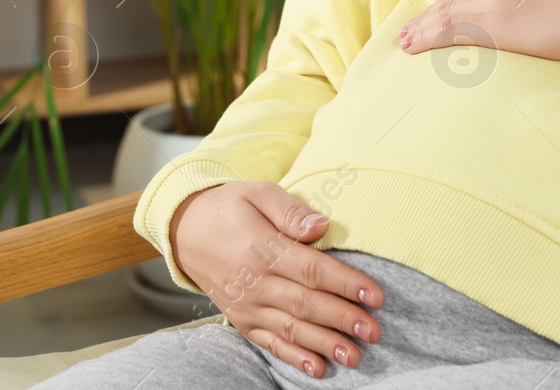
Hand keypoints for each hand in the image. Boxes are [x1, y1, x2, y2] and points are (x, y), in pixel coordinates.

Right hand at [168, 181, 383, 377]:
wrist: (184, 230)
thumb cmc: (229, 207)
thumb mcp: (257, 193)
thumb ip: (290, 210)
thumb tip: (321, 226)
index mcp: (263, 248)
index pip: (312, 269)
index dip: (346, 284)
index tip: (375, 295)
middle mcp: (255, 282)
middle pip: (306, 304)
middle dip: (342, 319)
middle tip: (374, 331)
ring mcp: (247, 305)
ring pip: (291, 329)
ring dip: (325, 344)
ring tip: (354, 356)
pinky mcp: (241, 320)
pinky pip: (269, 343)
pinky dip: (293, 357)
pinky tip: (318, 368)